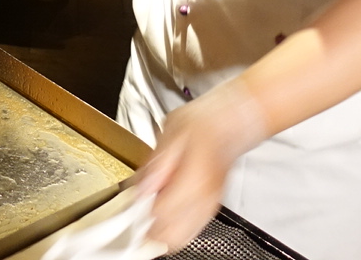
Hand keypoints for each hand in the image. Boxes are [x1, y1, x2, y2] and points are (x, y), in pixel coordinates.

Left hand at [139, 79, 265, 251]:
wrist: (232, 122)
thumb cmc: (204, 122)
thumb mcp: (172, 131)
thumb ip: (157, 163)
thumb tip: (141, 189)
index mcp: (194, 180)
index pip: (161, 214)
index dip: (139, 213)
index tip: (127, 206)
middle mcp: (204, 200)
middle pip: (171, 237)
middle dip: (148, 230)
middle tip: (133, 215)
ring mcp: (209, 207)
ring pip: (181, 239)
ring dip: (160, 231)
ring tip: (145, 213)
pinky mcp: (211, 208)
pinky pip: (191, 231)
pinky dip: (173, 229)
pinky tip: (162, 216)